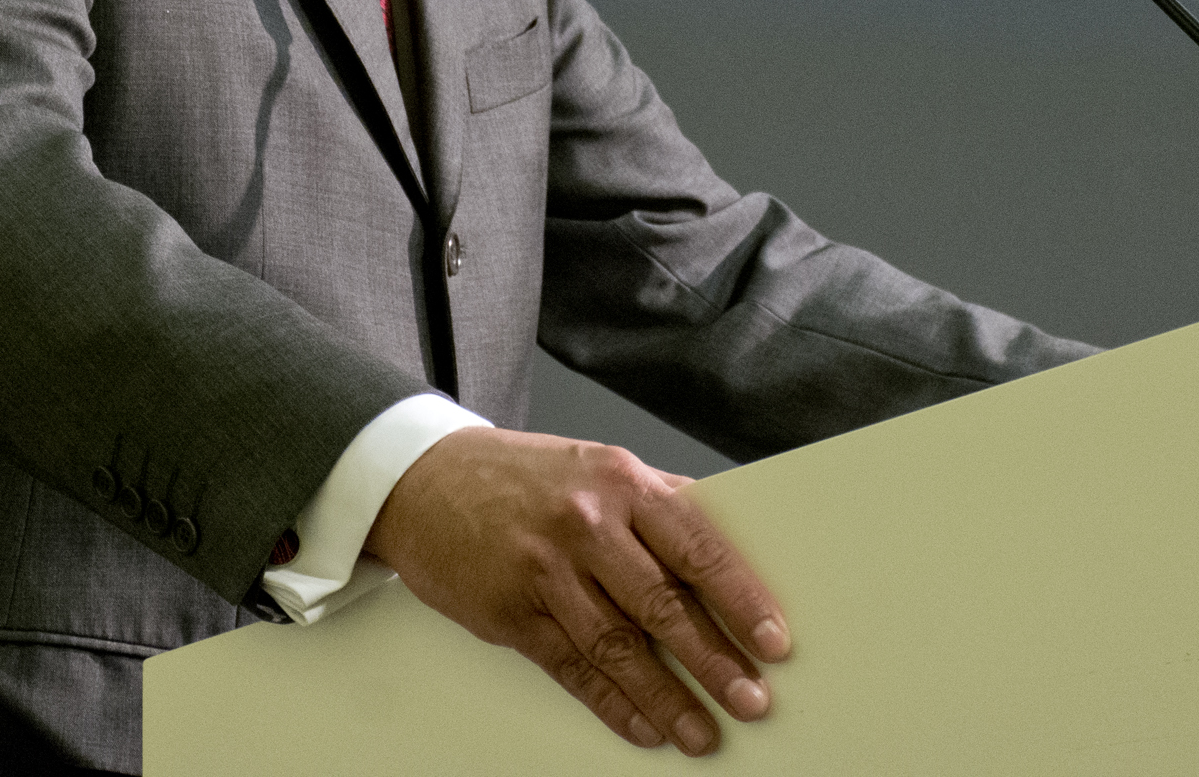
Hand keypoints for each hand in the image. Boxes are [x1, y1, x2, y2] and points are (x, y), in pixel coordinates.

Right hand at [365, 426, 791, 755]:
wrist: (424, 479)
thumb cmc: (523, 475)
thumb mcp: (598, 467)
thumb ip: (659, 504)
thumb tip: (729, 546)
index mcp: (621, 482)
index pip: (696, 545)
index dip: (740, 598)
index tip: (773, 640)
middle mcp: (585, 524)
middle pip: (661, 604)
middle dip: (712, 659)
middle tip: (750, 699)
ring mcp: (543, 570)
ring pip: (616, 646)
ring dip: (664, 697)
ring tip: (700, 731)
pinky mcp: (508, 613)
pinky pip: (569, 667)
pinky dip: (609, 702)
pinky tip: (641, 726)